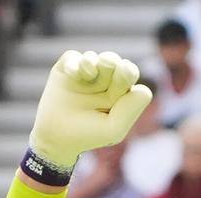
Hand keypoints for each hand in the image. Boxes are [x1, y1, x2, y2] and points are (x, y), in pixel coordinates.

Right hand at [28, 50, 151, 168]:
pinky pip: (72, 56)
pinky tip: (72, 74)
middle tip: (106, 65)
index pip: (129, 72)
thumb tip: (143, 89)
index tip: (119, 83)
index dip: (126, 73)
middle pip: (114, 61)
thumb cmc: (89, 135)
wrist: (57, 138)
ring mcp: (85, 74)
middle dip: (111, 63)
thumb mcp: (113, 128)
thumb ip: (130, 110)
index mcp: (120, 91)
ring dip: (92, 62)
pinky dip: (74, 63)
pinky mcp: (66, 69)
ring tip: (87, 73)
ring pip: (94, 56)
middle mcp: (104, 80)